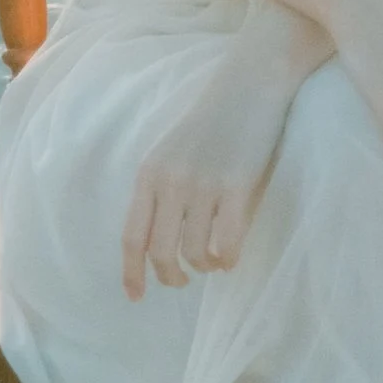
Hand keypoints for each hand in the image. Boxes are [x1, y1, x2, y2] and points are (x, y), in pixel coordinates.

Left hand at [121, 3, 328, 298]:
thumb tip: (162, 243)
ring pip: (193, 252)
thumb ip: (163, 191)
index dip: (132, 272)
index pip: (132, 236)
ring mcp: (203, 185)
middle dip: (171, 276)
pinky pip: (226, 243)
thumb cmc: (214, 121)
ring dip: (203, 265)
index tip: (136, 296)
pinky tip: (231, 256)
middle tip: (184, 279)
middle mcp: (170, 182)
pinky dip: (227, 258)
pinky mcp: (236, 187)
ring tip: (213, 261)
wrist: (250, 85)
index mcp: (149, 174)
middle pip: (160, 251)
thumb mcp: (173, 153)